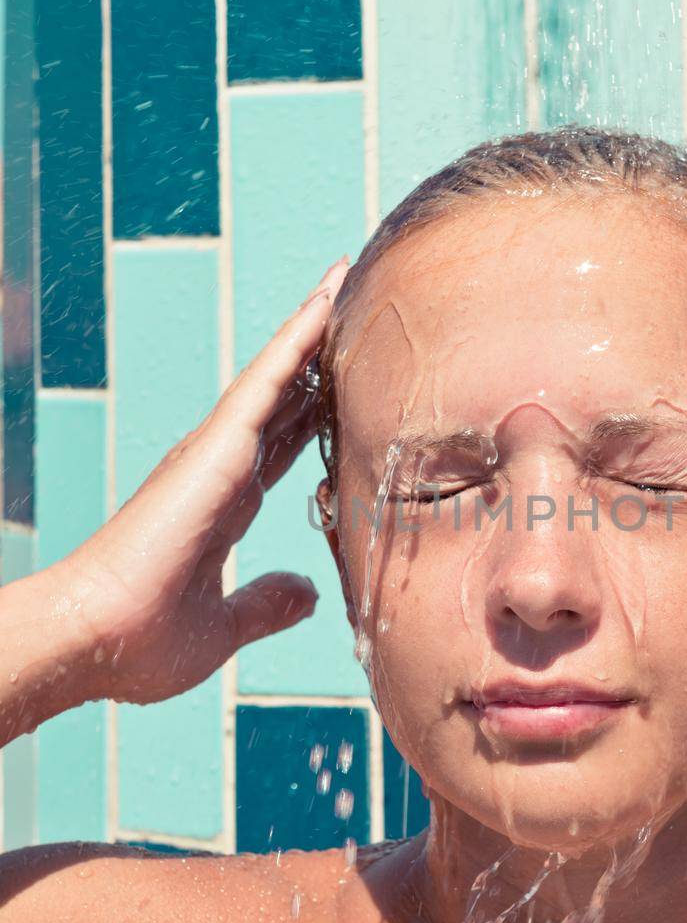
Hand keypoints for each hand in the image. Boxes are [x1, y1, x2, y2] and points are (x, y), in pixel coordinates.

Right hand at [63, 256, 349, 705]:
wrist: (95, 639)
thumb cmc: (143, 642)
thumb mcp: (225, 627)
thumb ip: (266, 605)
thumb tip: (308, 592)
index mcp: (227, 505)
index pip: (284, 445)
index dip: (316, 412)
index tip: (348, 381)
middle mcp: (221, 470)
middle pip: (284, 400)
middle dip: (319, 358)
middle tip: (355, 306)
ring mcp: (215, 454)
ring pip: (277, 376)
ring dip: (312, 330)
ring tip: (345, 280)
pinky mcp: (214, 449)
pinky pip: (266, 382)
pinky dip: (297, 341)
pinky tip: (324, 304)